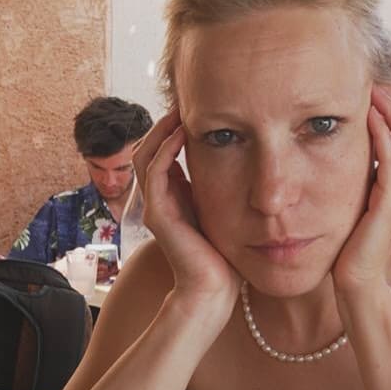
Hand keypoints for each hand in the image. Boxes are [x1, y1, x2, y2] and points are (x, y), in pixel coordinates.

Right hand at [132, 110, 239, 313]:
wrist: (214, 289)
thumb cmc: (226, 255)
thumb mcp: (226, 210)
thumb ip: (224, 187)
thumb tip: (244, 159)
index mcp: (173, 196)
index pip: (164, 152)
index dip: (174, 128)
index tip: (198, 108)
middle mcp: (159, 199)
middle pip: (149, 148)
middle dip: (165, 122)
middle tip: (185, 100)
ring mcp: (155, 206)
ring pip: (146, 155)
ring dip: (161, 130)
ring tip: (180, 110)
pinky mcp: (158, 215)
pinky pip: (155, 172)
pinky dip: (165, 150)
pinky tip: (181, 134)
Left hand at [332, 84, 390, 295]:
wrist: (357, 282)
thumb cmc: (349, 246)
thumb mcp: (353, 203)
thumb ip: (354, 180)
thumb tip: (334, 154)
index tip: (375, 85)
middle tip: (377, 79)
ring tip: (375, 90)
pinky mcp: (389, 206)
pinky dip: (383, 137)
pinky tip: (370, 119)